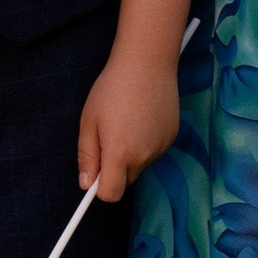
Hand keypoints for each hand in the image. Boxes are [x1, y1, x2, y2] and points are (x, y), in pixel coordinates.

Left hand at [78, 51, 179, 200]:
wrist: (147, 64)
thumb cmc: (112, 89)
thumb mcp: (89, 121)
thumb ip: (87, 156)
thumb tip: (86, 184)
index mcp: (119, 153)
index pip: (111, 194)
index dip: (100, 189)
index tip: (94, 174)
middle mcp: (143, 156)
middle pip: (126, 180)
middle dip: (115, 169)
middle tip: (107, 138)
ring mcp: (160, 148)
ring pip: (140, 165)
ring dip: (131, 155)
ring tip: (126, 122)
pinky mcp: (172, 138)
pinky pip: (153, 151)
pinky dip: (146, 143)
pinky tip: (142, 118)